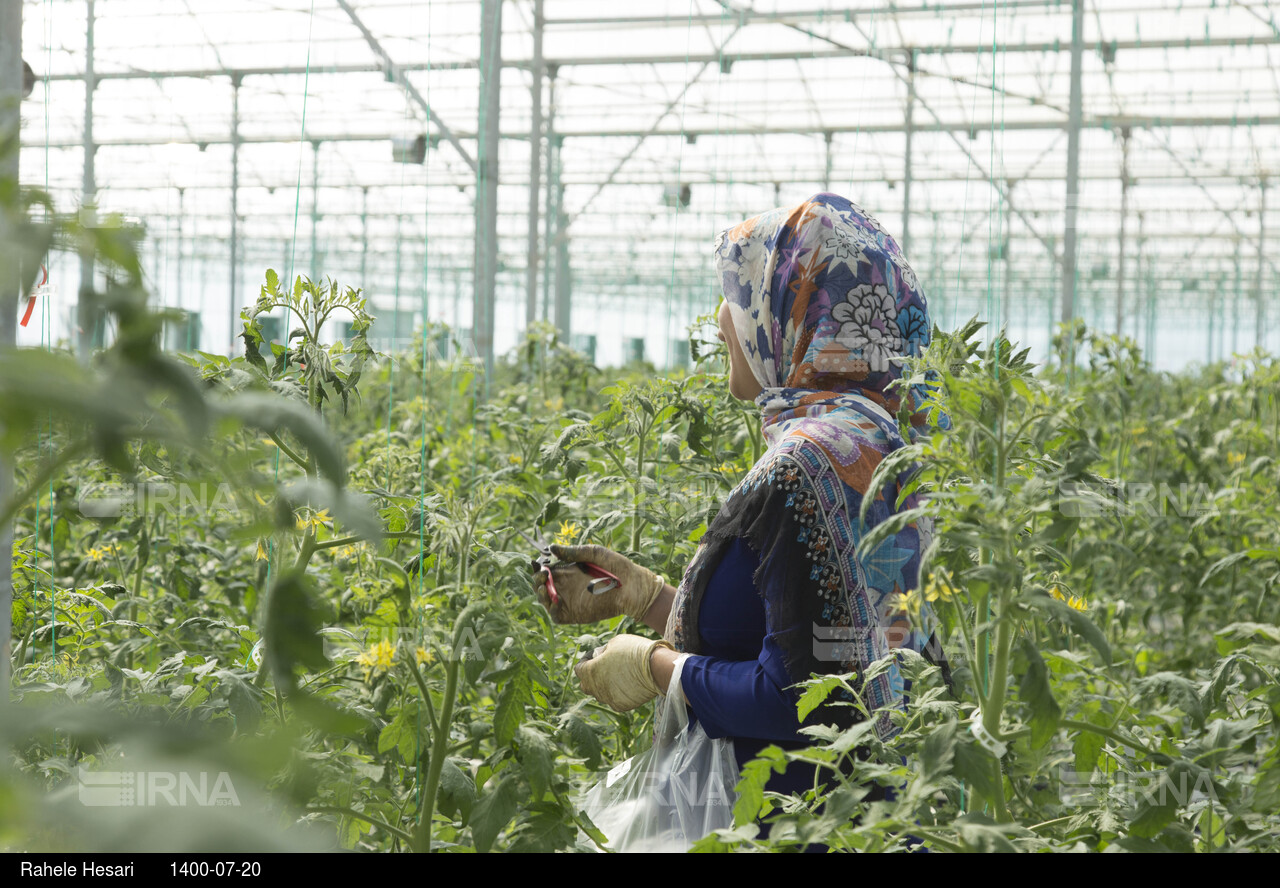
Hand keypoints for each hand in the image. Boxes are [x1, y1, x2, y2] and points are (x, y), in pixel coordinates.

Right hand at [533, 543, 665, 624]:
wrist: (633, 588)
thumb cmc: (618, 567)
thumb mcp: (595, 553)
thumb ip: (574, 552)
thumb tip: (552, 548)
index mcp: (568, 571)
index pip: (545, 571)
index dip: (538, 568)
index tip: (537, 564)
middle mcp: (566, 586)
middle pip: (541, 586)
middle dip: (537, 581)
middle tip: (542, 576)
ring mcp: (569, 601)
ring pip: (545, 601)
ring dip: (540, 595)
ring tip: (546, 588)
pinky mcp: (574, 614)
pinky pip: (556, 615)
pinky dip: (551, 609)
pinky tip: (555, 601)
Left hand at [574, 635, 673, 711]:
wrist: (656, 668)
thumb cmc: (634, 651)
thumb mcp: (615, 642)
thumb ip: (603, 651)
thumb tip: (600, 656)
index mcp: (590, 672)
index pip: (578, 669)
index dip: (585, 660)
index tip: (595, 655)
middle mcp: (596, 688)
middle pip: (586, 685)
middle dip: (591, 675)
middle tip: (602, 666)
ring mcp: (608, 699)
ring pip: (600, 693)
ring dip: (604, 684)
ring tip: (618, 674)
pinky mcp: (621, 706)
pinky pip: (614, 699)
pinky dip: (617, 692)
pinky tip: (628, 683)